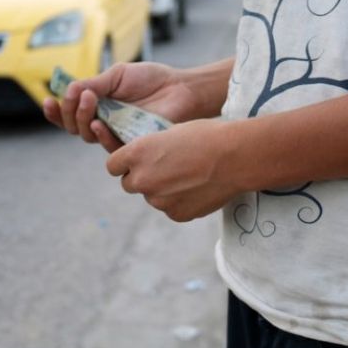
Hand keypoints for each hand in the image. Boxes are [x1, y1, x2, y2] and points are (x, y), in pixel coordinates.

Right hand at [43, 62, 202, 151]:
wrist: (179, 87)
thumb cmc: (149, 79)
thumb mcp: (117, 75)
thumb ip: (93, 83)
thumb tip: (68, 90)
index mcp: (96, 105)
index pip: (69, 114)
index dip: (56, 111)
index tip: (48, 100)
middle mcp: (102, 122)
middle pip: (74, 126)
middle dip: (70, 111)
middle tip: (81, 94)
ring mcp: (116, 134)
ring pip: (87, 136)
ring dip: (83, 119)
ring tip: (90, 100)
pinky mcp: (131, 144)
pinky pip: (110, 147)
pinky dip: (101, 136)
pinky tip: (100, 124)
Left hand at [106, 119, 241, 221]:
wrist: (235, 157)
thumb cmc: (206, 137)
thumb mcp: (170, 133)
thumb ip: (151, 150)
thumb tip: (145, 161)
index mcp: (137, 154)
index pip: (112, 165)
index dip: (124, 163)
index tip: (136, 160)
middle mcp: (142, 179)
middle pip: (129, 184)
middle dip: (142, 178)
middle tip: (165, 168)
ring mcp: (158, 200)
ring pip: (152, 197)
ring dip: (162, 190)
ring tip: (189, 176)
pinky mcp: (176, 214)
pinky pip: (170, 208)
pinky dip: (179, 201)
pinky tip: (197, 188)